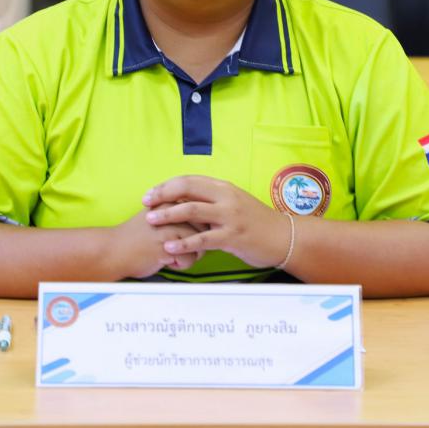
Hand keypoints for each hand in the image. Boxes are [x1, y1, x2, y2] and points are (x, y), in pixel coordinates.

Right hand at [110, 208, 203, 278]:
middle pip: (204, 229)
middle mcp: (173, 210)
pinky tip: (164, 260)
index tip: (180, 236)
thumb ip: (176, 213)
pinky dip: (179, 265)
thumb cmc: (135, 238)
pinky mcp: (168, 244)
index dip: (195, 229)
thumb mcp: (156, 216)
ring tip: (169, 254)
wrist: (113, 250)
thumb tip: (202, 220)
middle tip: (175, 247)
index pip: (200, 213)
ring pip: (199, 245)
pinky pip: (189, 259)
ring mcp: (171, 227)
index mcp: (170, 200)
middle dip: (195, 242)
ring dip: (187, 255)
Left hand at [142, 176, 290, 267]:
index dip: (167, 185)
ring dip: (168, 215)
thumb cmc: (256, 222)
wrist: (283, 237)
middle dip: (162, 195)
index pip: (189, 180)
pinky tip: (169, 247)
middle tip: (146, 203)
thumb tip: (185, 200)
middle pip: (187, 189)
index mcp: (224, 187)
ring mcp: (230, 216)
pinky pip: (203, 239)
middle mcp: (226, 197)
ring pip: (192, 210)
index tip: (151, 193)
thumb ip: (212, 200)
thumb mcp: (234, 203)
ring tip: (151, 220)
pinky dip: (184, 243)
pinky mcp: (233, 236)